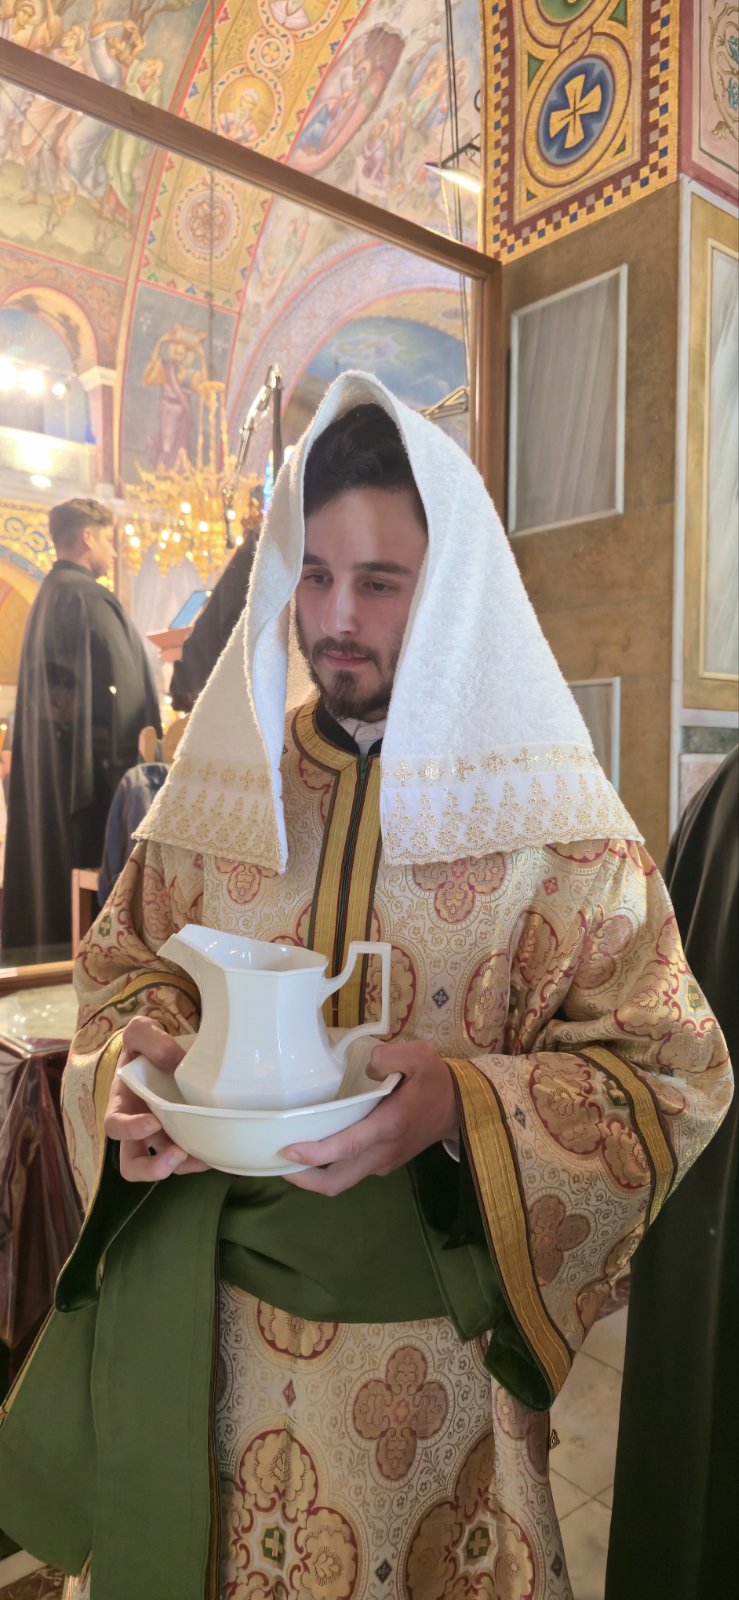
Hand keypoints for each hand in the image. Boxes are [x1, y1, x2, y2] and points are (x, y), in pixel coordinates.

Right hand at [104, 1016, 208, 1182]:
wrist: (169, 1047)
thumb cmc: (149, 1044)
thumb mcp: (141, 1031)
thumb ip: (151, 1039)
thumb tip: (175, 1061)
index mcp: (123, 1104)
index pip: (115, 1126)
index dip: (130, 1130)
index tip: (153, 1121)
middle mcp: (139, 1127)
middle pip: (133, 1165)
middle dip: (152, 1168)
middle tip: (176, 1155)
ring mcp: (162, 1135)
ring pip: (166, 1166)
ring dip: (184, 1166)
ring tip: (204, 1155)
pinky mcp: (184, 1136)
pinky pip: (190, 1158)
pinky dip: (202, 1159)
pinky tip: (217, 1150)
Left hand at [282, 1041, 457, 1195]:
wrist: (461, 1109)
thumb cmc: (437, 1082)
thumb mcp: (421, 1057)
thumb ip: (392, 1056)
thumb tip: (369, 1067)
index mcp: (389, 1126)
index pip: (348, 1146)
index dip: (316, 1152)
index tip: (288, 1149)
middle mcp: (383, 1152)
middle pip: (336, 1181)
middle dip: (302, 1178)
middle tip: (273, 1160)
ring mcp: (382, 1163)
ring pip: (340, 1181)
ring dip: (311, 1175)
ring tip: (285, 1154)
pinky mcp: (382, 1164)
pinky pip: (349, 1172)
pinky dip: (326, 1167)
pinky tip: (313, 1147)